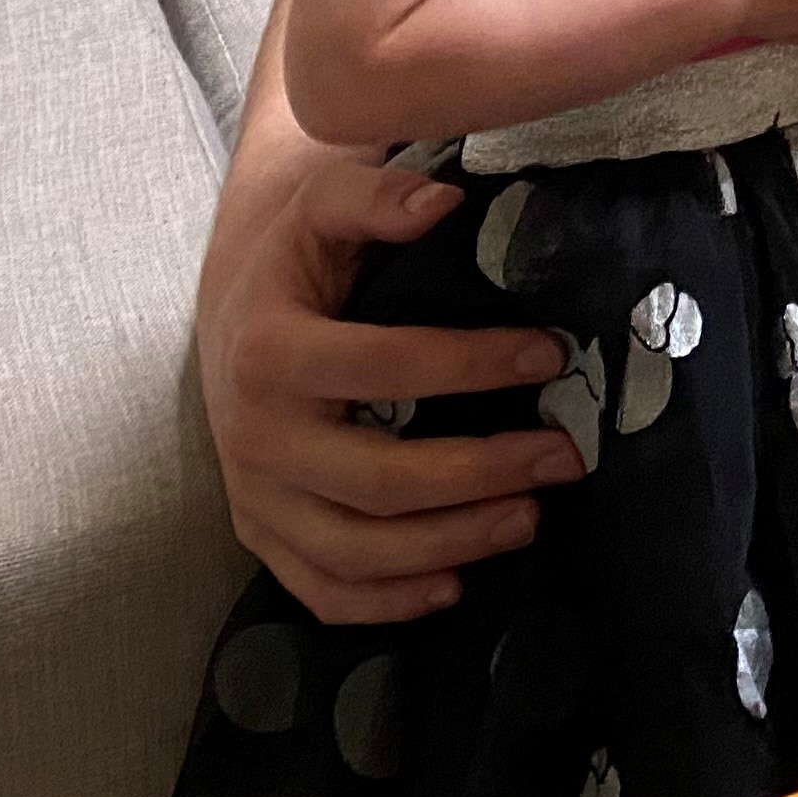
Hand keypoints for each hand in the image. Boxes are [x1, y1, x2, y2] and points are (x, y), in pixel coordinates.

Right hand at [195, 152, 587, 622]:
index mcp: (269, 351)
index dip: (472, 365)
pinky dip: (388, 601)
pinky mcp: (260, 535)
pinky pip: (321, 588)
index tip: (550, 357)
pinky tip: (454, 584)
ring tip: (531, 517)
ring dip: (451, 542)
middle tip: (563, 457)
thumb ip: (377, 195)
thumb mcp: (323, 203)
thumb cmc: (299, 257)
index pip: (384, 367)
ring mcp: (254, 496)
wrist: (234, 313)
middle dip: (481, 472)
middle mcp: (255, 435)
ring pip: (356, 549)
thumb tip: (442, 200)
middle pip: (378, 479)